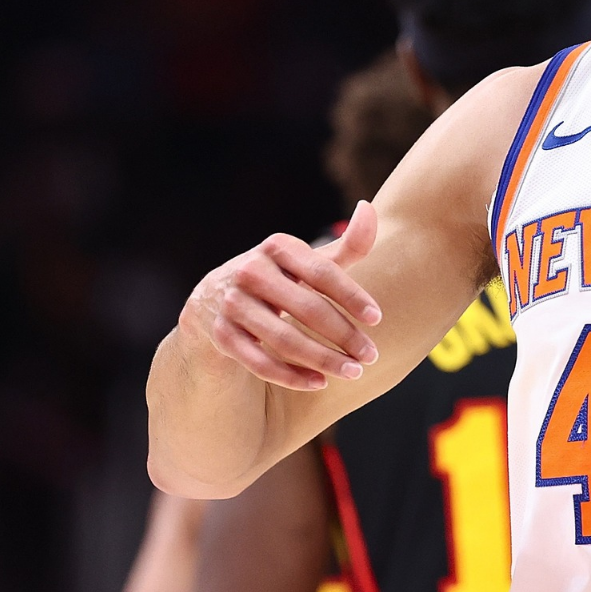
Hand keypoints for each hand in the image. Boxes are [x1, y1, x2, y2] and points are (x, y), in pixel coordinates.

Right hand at [184, 201, 383, 390]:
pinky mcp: (220, 335)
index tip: (377, 318)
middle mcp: (249, 271)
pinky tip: (318, 383)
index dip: (351, 296)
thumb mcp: (307, 262)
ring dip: (322, 359)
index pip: (322, 272)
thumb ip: (344, 246)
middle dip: (344, 334)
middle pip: (306, 307)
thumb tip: (368, 208)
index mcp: (277, 248)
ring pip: (283, 339)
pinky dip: (290, 376)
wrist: (213, 302)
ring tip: (353, 372)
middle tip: (371, 355)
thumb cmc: (278, 281)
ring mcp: (231, 304)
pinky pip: (259, 361)